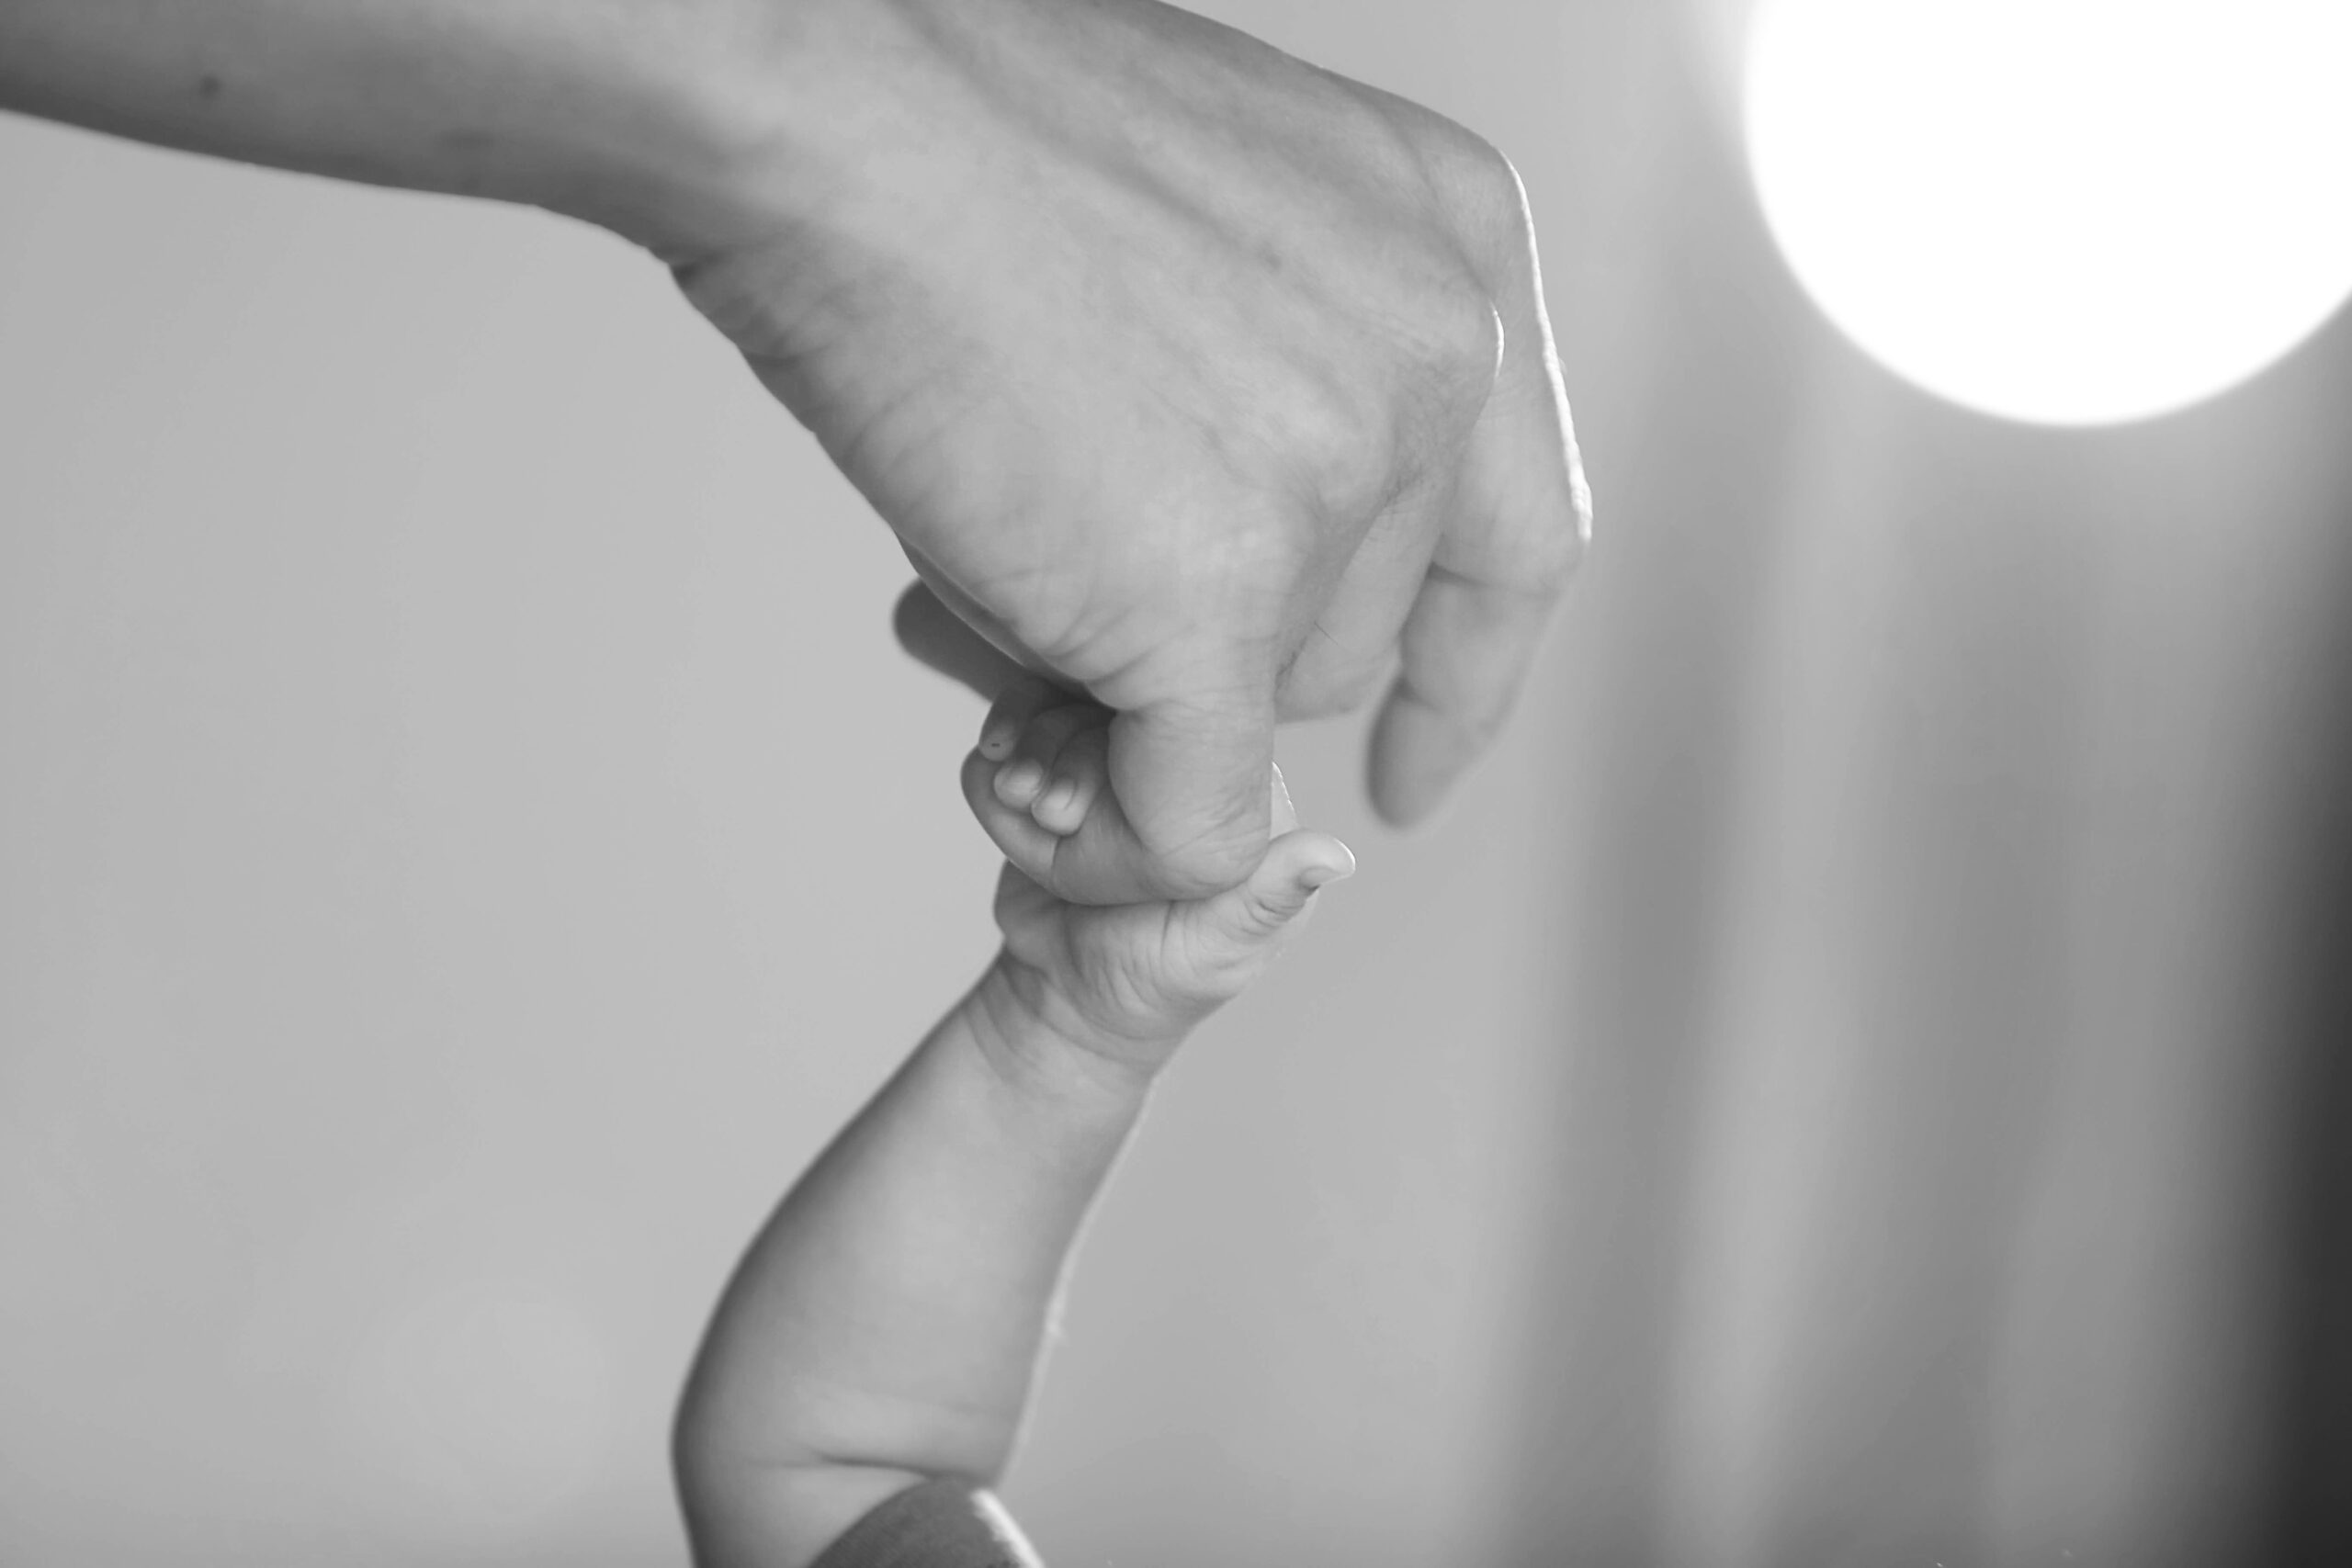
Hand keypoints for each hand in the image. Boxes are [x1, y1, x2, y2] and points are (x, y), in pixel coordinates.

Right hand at [676, 0, 1588, 901]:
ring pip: (1266, 711)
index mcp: (1456, 243)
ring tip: (984, 562)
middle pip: (1363, 629)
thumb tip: (1238, 579)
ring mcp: (1335, 478)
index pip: (1517, 529)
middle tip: (1042, 613)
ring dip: (1125, 692)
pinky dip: (1111, 842)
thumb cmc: (954, 128)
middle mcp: (1436, 354)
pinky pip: (1192, 815)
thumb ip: (1277, 374)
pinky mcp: (1212, 601)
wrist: (825, 101)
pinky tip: (1022, 795)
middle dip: (1218, 657)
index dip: (1465, 670)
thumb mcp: (1211, 215)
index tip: (1411, 762)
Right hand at [963, 692, 1352, 1075]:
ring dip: (1030, 747)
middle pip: (1126, 702)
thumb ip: (1268, 900)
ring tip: (1019, 799)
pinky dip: (1001, 750)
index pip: (1206, 723)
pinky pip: (1025, 727)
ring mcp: (1116, 759)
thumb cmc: (1153, 984)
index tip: (1093, 800)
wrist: (1062, 1000)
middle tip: (1050, 810)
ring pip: (1069, 704)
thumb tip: (1337, 858)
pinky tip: (999, 785)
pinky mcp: (1057, 765)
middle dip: (1070, 749)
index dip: (1145, 747)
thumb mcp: (1214, 951)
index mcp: (1242, 797)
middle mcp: (1179, 765)